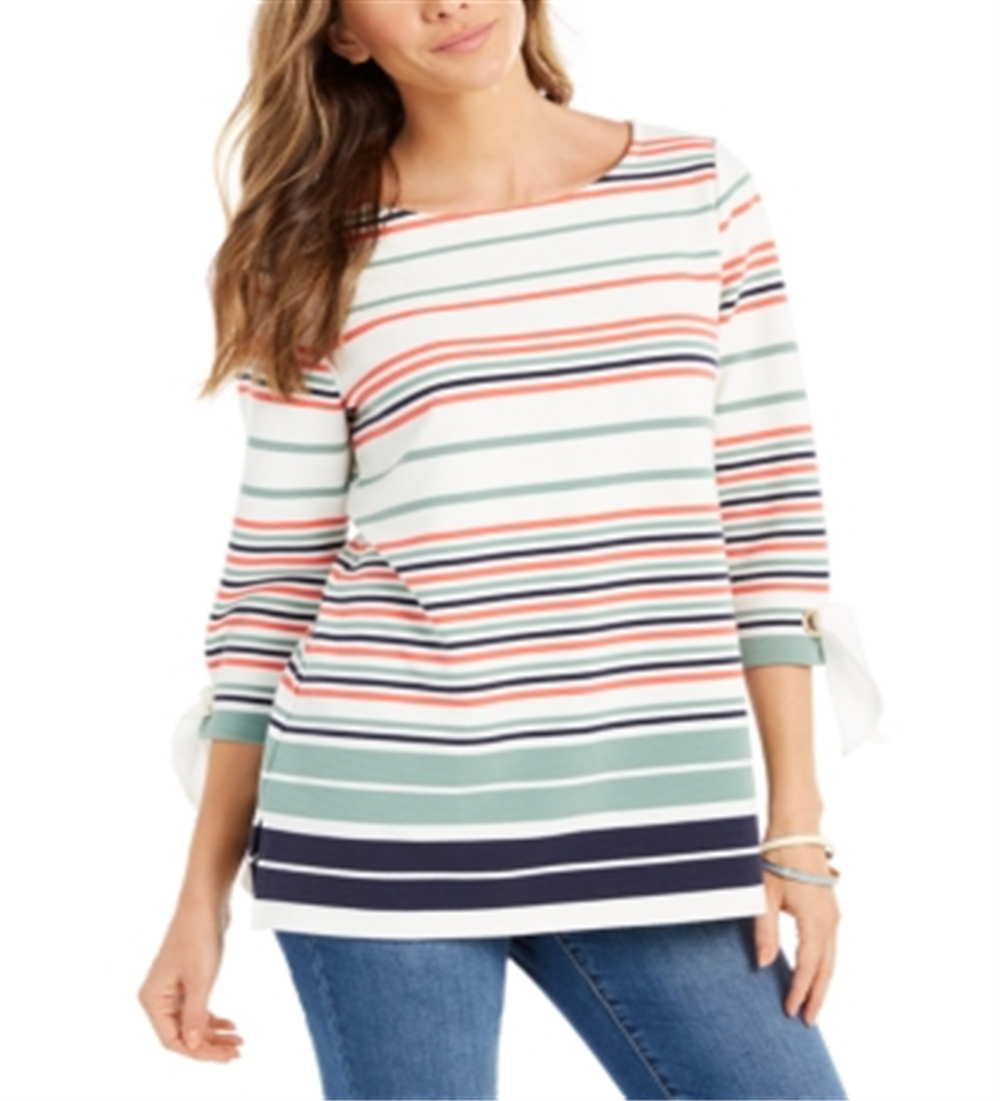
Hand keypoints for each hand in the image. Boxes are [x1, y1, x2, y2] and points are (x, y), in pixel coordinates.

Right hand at [137, 904, 242, 1061]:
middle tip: (236, 1052)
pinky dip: (213, 1019)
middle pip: (183, 1034)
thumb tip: (193, 1043)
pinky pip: (197, 1009)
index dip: (199, 1052)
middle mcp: (159, 996)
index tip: (224, 1056)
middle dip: (210, 1046)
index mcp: (153, 998)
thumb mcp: (200, 980)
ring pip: (192, 1023)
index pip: (172, 1040)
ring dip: (214, 1034)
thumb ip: (195, 1015)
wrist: (205, 903)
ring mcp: (173, 988)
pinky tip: (230, 1025)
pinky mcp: (187, 980)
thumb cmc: (197, 934)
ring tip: (238, 1042)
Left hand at [754, 845, 839, 1026]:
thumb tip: (765, 965)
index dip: (800, 991)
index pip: (808, 967)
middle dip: (817, 996)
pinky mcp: (829, 908)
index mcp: (815, 921)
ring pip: (831, 958)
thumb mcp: (764, 896)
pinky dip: (823, 964)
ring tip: (812, 1003)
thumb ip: (765, 932)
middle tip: (807, 1020)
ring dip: (822, 982)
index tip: (790, 1011)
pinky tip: (814, 972)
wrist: (796, 831)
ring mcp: (832, 914)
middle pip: (826, 969)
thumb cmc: (777, 859)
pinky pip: (829, 944)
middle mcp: (830, 921)